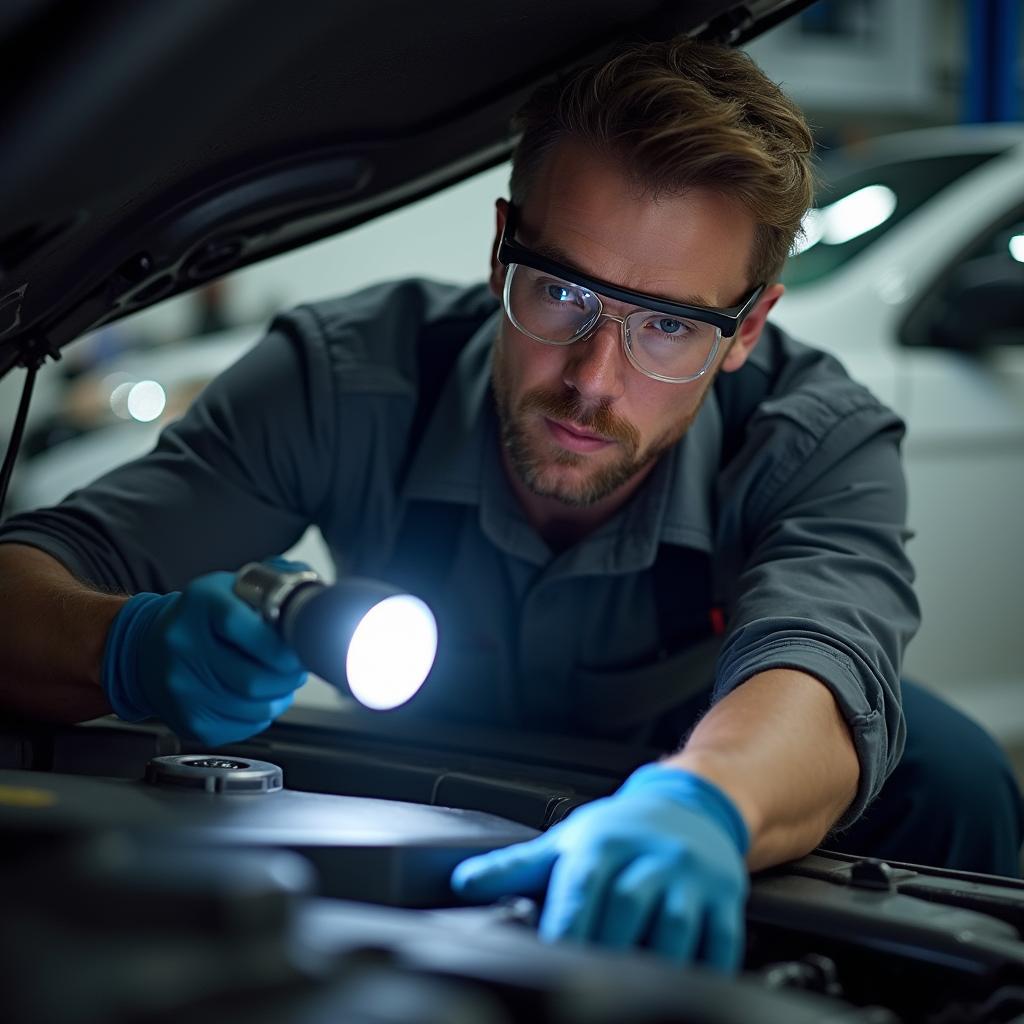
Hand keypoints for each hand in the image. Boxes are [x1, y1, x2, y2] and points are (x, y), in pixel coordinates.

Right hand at [101, 566, 307, 745]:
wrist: (148, 647)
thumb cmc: (204, 616)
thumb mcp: (233, 587)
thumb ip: (278, 583)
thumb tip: (315, 598)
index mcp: (200, 604)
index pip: (239, 625)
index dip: (277, 645)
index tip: (296, 648)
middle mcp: (183, 645)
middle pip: (252, 678)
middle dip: (288, 677)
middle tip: (296, 668)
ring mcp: (181, 687)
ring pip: (253, 708)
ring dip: (280, 697)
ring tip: (281, 681)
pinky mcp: (187, 719)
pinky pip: (243, 726)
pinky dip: (262, 714)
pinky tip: (259, 697)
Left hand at [450, 764, 749, 970]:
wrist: (689, 805)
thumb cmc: (620, 831)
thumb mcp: (567, 841)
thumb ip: (515, 867)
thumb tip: (462, 883)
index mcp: (603, 844)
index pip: (580, 890)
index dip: (566, 929)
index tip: (552, 960)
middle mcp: (649, 856)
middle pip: (624, 911)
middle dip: (605, 951)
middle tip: (589, 983)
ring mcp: (691, 877)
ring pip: (673, 929)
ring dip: (654, 964)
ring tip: (634, 989)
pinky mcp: (725, 897)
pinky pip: (719, 941)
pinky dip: (705, 967)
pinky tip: (684, 984)